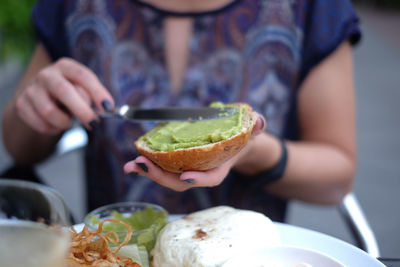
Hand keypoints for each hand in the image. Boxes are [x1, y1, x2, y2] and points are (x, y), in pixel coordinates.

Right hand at [14, 57, 113, 133]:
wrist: (41, 98)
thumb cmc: (70, 94)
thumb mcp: (82, 90)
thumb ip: (93, 97)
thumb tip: (107, 108)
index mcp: (65, 66)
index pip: (83, 75)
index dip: (97, 91)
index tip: (108, 107)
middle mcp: (46, 74)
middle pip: (63, 91)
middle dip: (81, 110)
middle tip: (94, 123)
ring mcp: (32, 89)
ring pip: (49, 111)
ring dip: (64, 122)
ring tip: (69, 122)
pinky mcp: (21, 104)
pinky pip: (40, 123)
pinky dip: (52, 129)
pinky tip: (56, 124)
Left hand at [123, 112, 265, 190]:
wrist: (232, 142)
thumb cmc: (241, 137)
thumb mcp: (252, 130)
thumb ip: (256, 126)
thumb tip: (260, 121)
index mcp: (220, 167)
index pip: (211, 177)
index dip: (199, 179)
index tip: (185, 176)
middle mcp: (202, 172)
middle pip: (181, 181)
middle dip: (161, 176)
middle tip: (142, 164)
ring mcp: (189, 169)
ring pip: (168, 177)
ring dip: (148, 172)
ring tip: (132, 165)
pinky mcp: (178, 164)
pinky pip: (162, 168)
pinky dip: (148, 165)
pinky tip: (134, 162)